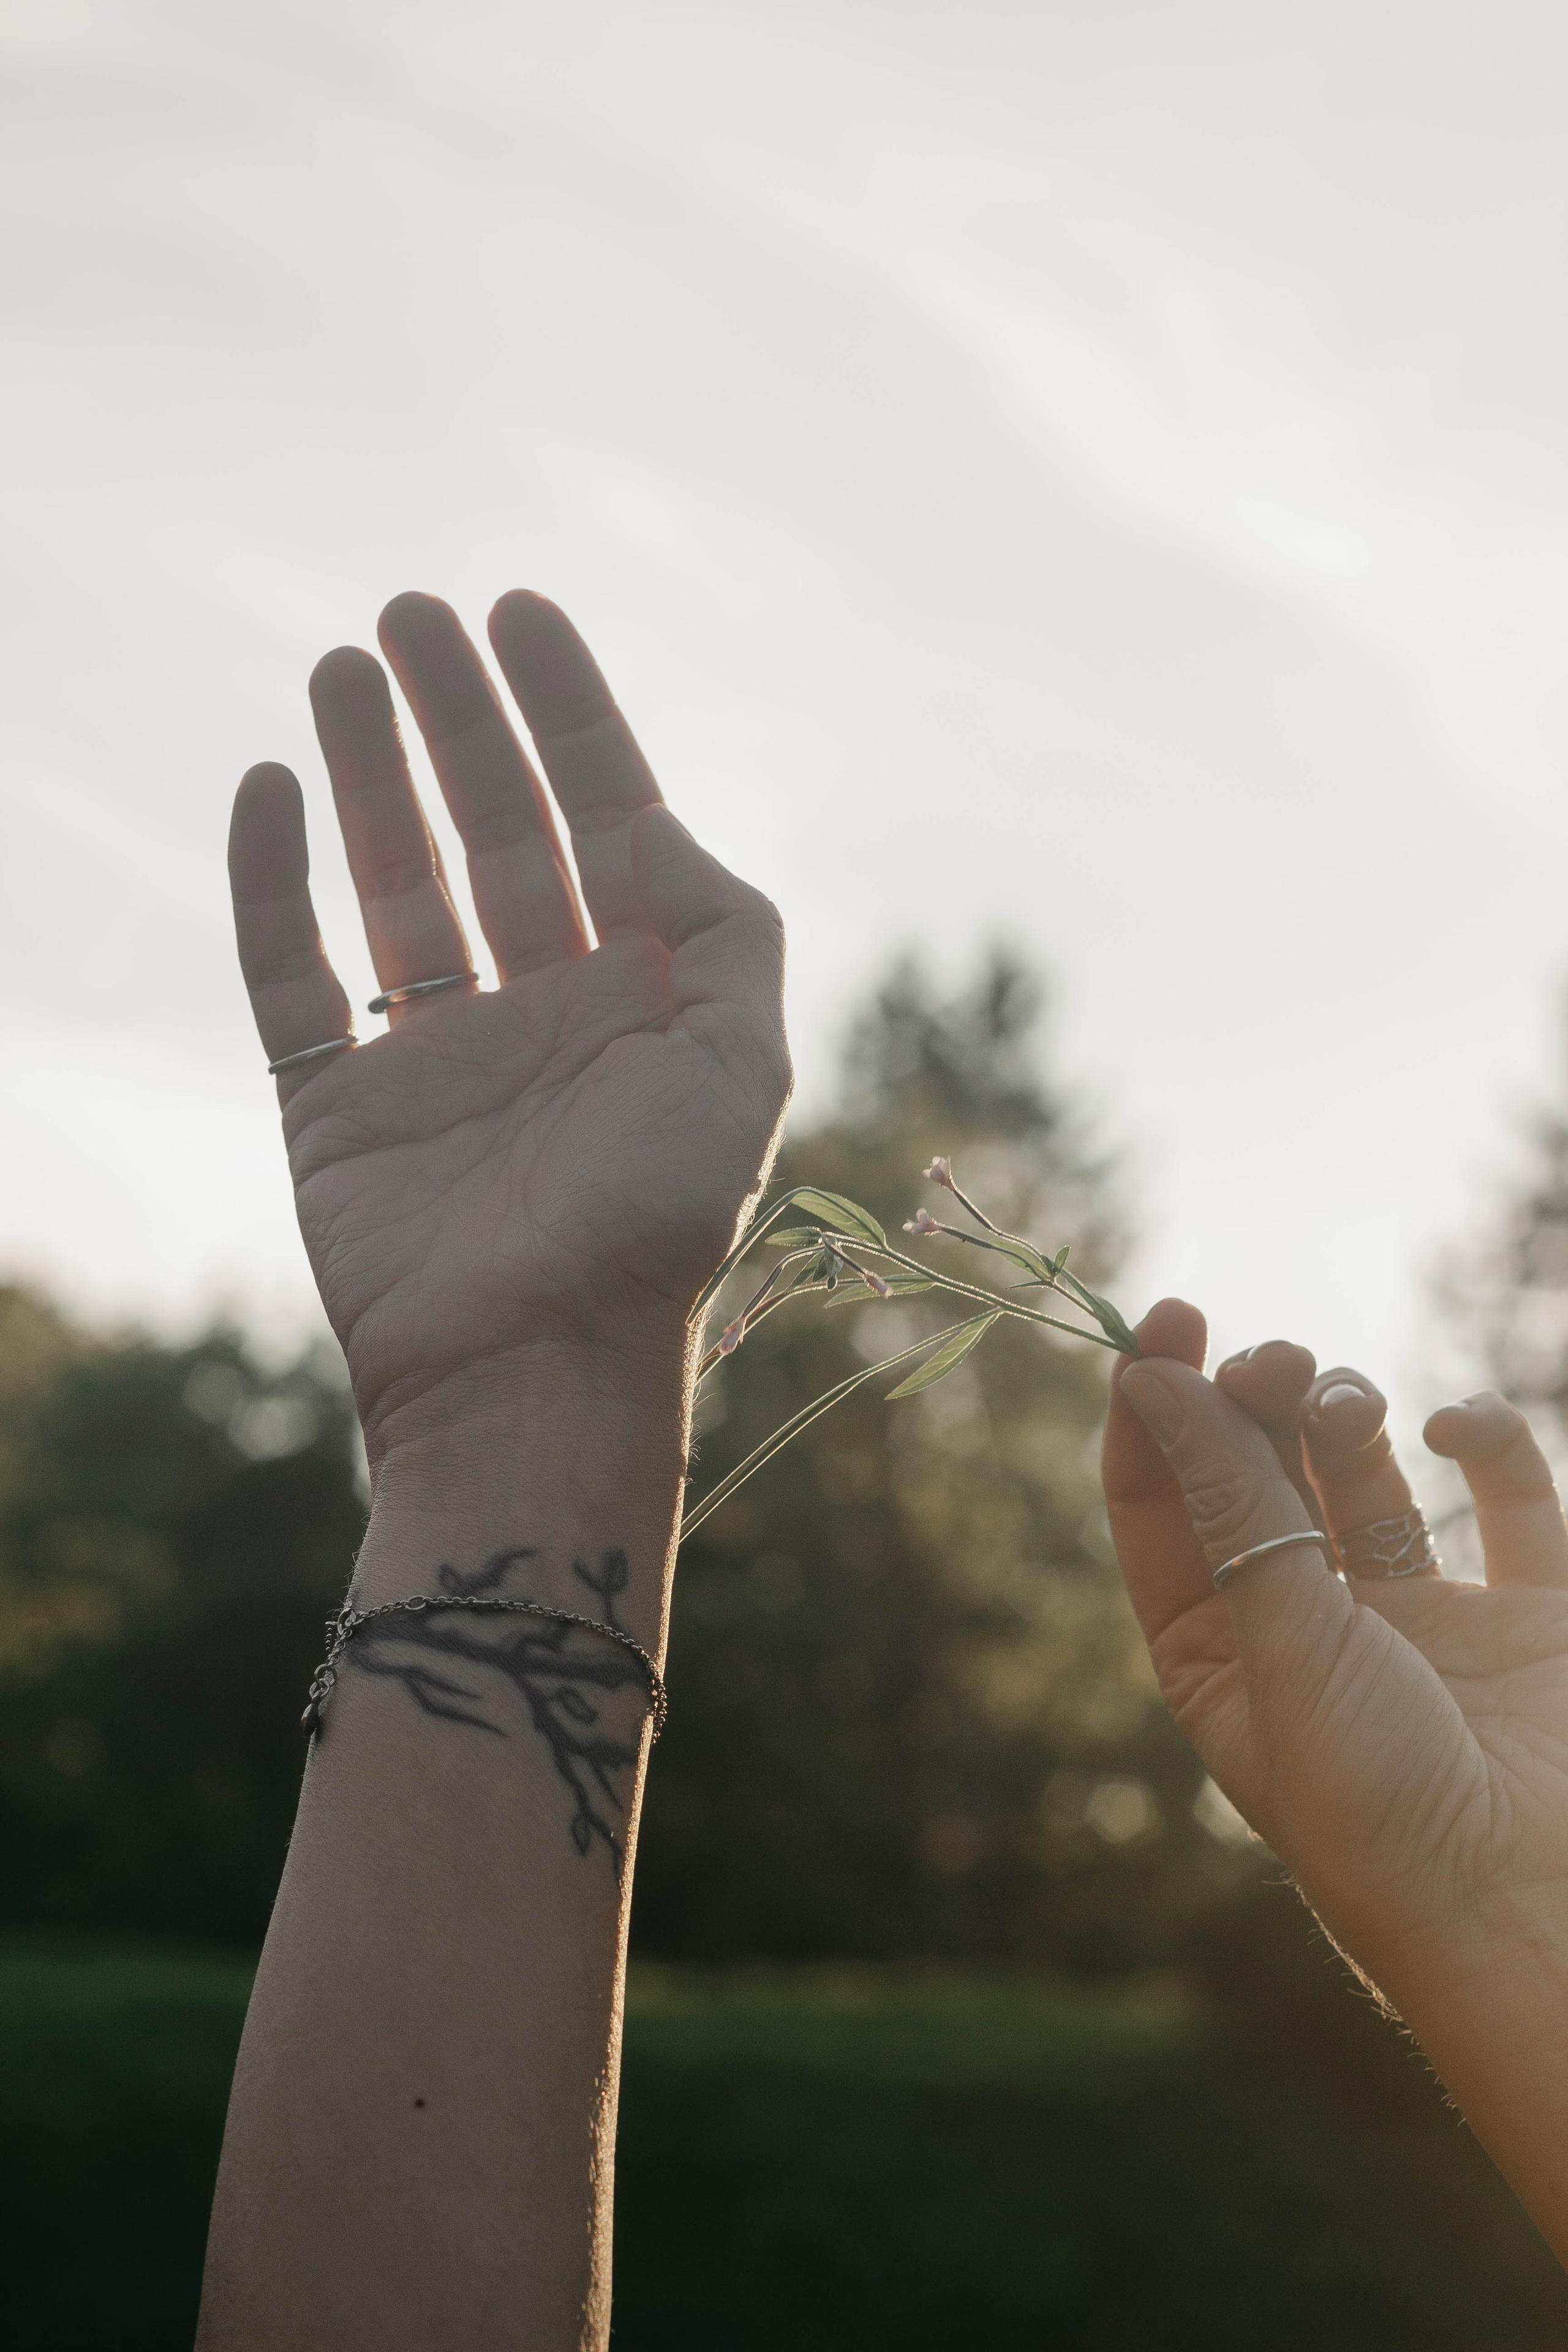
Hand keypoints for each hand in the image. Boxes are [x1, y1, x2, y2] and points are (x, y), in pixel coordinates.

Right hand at [229, 592, 790, 1467]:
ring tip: (342, 661)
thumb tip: (654, 818)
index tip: (520, 611)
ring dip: (371, 771)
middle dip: (459, 719)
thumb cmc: (652, 1228)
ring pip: (395, 882)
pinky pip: (291, 975)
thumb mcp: (737, 1066)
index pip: (602, 818)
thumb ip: (722, 928)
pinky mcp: (336, 1105)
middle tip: (412, 612)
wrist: (534, 1372)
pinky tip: (269, 790)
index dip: (567, 712)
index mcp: (638, 999)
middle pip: (493, 829)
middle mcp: (538, 1013)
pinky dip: (271, 886)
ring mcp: (433, 1057)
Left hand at [1103, 1299, 1567, 2252]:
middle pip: (1257, 1471)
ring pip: (1362, 1470)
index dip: (1157, 1409)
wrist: (1539, 1915)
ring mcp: (1421, 1620)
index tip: (1167, 1321)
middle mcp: (1308, 1630)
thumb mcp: (1285, 1644)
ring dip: (1343, 1411)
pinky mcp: (1525, 1614)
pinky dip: (1479, 1441)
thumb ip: (1232, 1505)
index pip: (1162, 1505)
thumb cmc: (1383, 1808)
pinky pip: (1502, 1497)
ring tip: (1342, 1403)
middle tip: (1272, 1359)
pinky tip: (1451, 1426)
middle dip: (1254, 1398)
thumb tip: (1152, 1380)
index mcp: (1217, 1657)